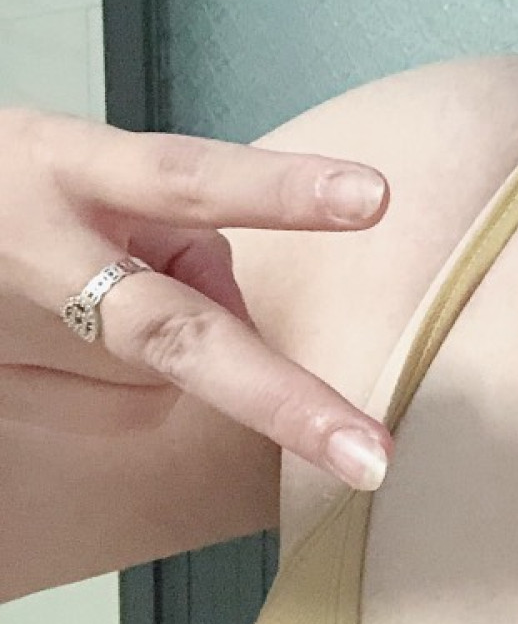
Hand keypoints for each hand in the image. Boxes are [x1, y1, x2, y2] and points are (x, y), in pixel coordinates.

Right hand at [0, 108, 394, 491]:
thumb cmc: (14, 191)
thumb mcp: (91, 170)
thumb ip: (177, 233)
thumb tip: (241, 318)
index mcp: (71, 167)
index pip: (189, 177)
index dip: (281, 190)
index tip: (374, 197)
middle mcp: (44, 248)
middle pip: (175, 331)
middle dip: (281, 400)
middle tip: (368, 456)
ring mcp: (17, 324)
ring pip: (152, 372)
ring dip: (195, 367)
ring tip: (193, 360)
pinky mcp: (2, 381)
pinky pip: (113, 402)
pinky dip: (124, 381)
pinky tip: (74, 349)